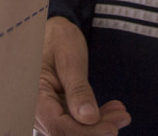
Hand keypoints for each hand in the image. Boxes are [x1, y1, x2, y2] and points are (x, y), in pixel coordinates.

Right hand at [34, 16, 130, 135]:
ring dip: (99, 126)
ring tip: (121, 113)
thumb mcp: (70, 60)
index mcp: (34, 97)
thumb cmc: (59, 40)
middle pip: (67, 133)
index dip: (87, 133)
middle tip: (123, 117)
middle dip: (96, 130)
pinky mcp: (57, 112)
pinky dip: (95, 120)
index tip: (112, 129)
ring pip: (74, 131)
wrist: (54, 32)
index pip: (59, 127)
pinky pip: (76, 123)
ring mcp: (46, 113)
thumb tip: (89, 118)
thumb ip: (78, 90)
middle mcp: (36, 110)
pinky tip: (113, 110)